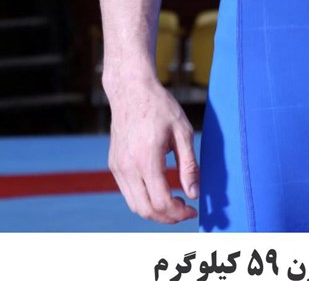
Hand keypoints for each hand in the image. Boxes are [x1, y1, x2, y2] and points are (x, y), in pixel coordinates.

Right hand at [107, 77, 199, 222]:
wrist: (131, 89)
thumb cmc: (160, 106)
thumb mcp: (182, 131)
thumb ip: (189, 165)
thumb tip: (194, 194)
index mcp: (146, 158)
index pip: (161, 201)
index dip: (178, 213)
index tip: (192, 210)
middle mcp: (128, 166)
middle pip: (146, 209)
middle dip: (167, 218)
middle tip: (184, 212)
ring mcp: (118, 167)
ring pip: (135, 205)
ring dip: (155, 212)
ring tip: (174, 204)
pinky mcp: (114, 164)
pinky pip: (128, 192)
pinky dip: (144, 199)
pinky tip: (160, 189)